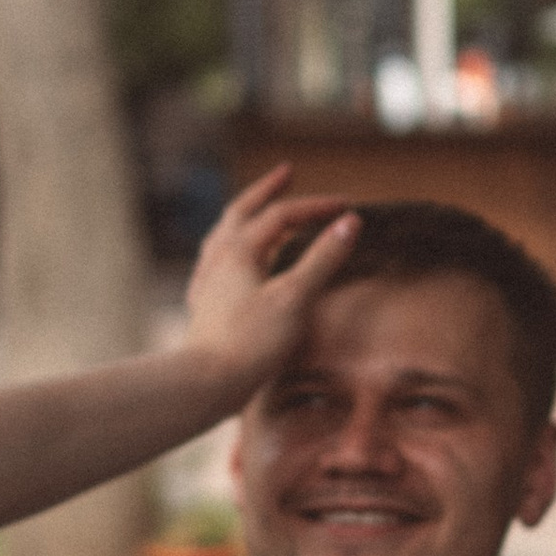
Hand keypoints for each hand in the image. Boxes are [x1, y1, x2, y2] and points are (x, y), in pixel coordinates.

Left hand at [179, 169, 358, 405]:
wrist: (206, 383)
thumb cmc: (252, 342)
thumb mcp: (296, 297)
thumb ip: (323, 258)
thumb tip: (350, 222)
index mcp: (240, 249)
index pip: (283, 214)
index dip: (317, 207)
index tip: (348, 206)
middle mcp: (218, 258)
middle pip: (242, 211)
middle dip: (266, 190)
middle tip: (286, 172)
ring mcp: (208, 281)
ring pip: (224, 235)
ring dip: (245, 216)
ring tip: (257, 210)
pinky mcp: (205, 305)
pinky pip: (216, 263)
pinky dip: (230, 249)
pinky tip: (230, 261)